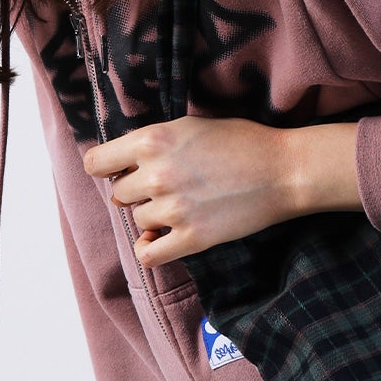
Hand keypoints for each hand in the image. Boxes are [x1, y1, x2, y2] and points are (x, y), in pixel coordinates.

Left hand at [82, 116, 360, 268]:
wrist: (284, 170)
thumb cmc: (242, 142)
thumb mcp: (190, 126)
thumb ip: (154, 143)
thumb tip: (123, 167)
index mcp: (152, 140)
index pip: (96, 162)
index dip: (107, 168)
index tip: (120, 172)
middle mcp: (156, 174)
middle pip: (119, 194)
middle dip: (139, 192)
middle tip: (170, 187)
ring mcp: (172, 208)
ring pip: (138, 221)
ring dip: (155, 217)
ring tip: (185, 206)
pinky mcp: (191, 238)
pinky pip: (148, 254)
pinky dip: (151, 249)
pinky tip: (165, 240)